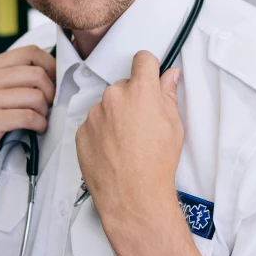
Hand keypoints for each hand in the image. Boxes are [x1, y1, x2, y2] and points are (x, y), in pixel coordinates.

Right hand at [0, 45, 55, 184]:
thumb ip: (15, 77)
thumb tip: (54, 72)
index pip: (30, 52)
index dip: (51, 65)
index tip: (56, 81)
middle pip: (37, 74)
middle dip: (51, 91)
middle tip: (50, 105)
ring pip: (35, 96)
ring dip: (45, 110)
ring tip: (40, 118)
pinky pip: (28, 117)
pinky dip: (40, 124)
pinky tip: (37, 129)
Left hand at [75, 51, 185, 248]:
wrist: (133, 196)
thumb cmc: (157, 163)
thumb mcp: (174, 126)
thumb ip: (169, 94)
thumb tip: (171, 75)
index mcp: (140, 91)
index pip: (142, 59)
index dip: (149, 67)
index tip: (150, 77)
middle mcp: (114, 96)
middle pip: (124, 85)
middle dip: (133, 98)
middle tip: (142, 122)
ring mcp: (94, 114)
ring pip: (107, 105)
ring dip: (115, 115)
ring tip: (127, 141)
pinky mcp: (81, 131)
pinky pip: (93, 123)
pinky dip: (102, 132)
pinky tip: (113, 150)